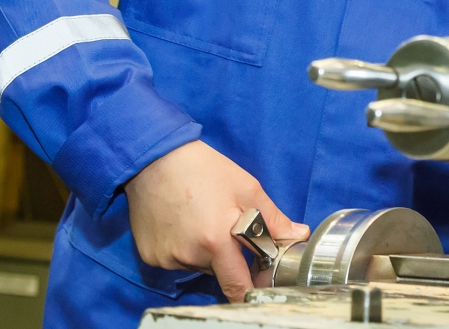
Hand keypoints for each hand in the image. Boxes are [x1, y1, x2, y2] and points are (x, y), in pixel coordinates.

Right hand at [125, 140, 309, 301]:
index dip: (250, 291)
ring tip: (202, 220)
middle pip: (218, 272)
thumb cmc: (204, 170)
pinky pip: (176, 261)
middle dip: (228, 258)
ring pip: (198, 265)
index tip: (257, 286)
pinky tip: (182, 224)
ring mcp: (166, 259)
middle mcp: (189, 256)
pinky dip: (183, 249)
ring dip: (205, 252)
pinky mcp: (151, 256)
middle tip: (226, 230)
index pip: (237, 286)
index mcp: (216, 240)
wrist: (155, 159)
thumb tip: (298, 235)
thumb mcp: (247, 189)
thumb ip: (274, 219)